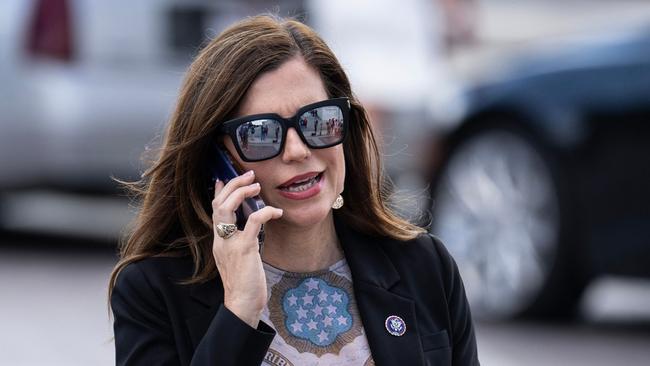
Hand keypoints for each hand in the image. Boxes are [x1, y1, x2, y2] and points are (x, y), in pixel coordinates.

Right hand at [211, 170, 282, 327]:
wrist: (241, 304)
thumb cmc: (244, 284)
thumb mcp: (238, 259)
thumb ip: (239, 242)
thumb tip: (249, 229)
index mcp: (218, 241)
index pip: (213, 210)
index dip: (218, 191)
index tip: (222, 177)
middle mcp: (220, 240)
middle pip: (218, 203)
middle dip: (232, 185)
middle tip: (248, 175)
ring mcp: (230, 243)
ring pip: (227, 207)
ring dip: (242, 192)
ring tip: (256, 185)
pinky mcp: (244, 249)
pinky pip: (253, 221)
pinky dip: (265, 212)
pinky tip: (276, 212)